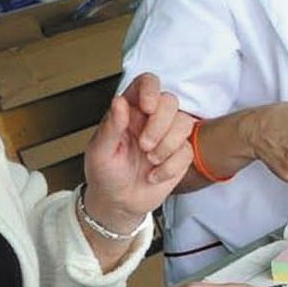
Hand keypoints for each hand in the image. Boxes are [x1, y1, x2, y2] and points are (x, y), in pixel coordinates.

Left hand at [81, 73, 194, 226]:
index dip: (151, 89)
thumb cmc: (105, 174)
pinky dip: (170, 166)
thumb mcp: (100, 152)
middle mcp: (150, 119)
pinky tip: (154, 175)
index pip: (146, 83)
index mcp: (129, 111)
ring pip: (184, 123)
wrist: (119, 203)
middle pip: (170, 101)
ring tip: (150, 160)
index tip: (147, 107)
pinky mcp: (179, 155)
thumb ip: (111, 126)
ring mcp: (167, 136)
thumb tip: (119, 101)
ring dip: (167, 145)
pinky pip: (187, 151)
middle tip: (144, 145)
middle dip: (160, 124)